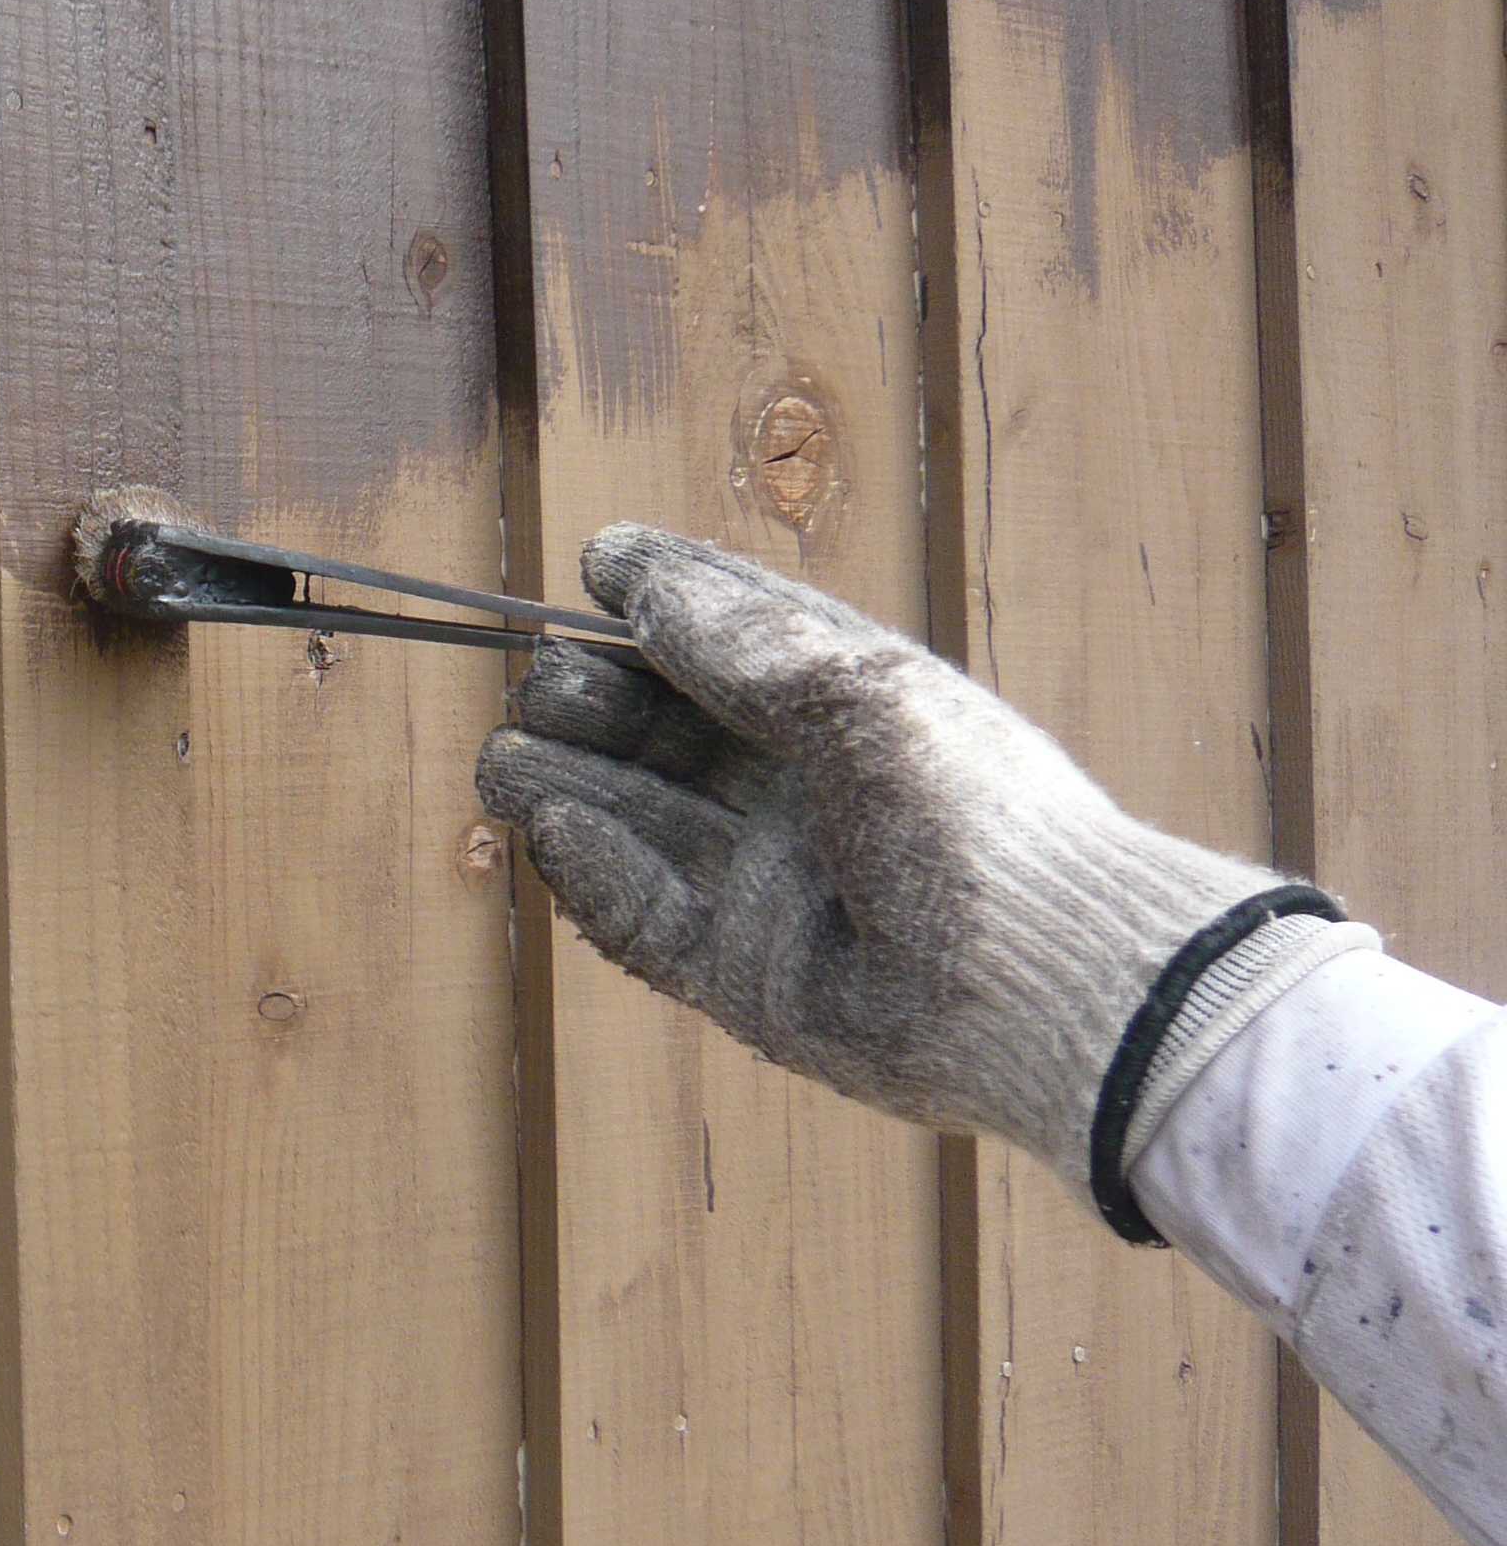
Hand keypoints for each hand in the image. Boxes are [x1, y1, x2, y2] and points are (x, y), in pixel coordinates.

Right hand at [472, 523, 1280, 1196]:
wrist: (1042, 981)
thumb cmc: (971, 812)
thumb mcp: (853, 691)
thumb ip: (736, 635)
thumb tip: (628, 575)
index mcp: (844, 708)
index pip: (731, 637)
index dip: (662, 596)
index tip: (594, 563)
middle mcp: (800, 791)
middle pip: (662, 732)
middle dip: (592, 700)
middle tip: (542, 686)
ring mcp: (767, 885)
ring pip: (637, 821)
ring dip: (564, 783)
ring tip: (502, 760)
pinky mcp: (739, 975)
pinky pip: (641, 918)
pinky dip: (592, 872)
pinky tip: (554, 826)